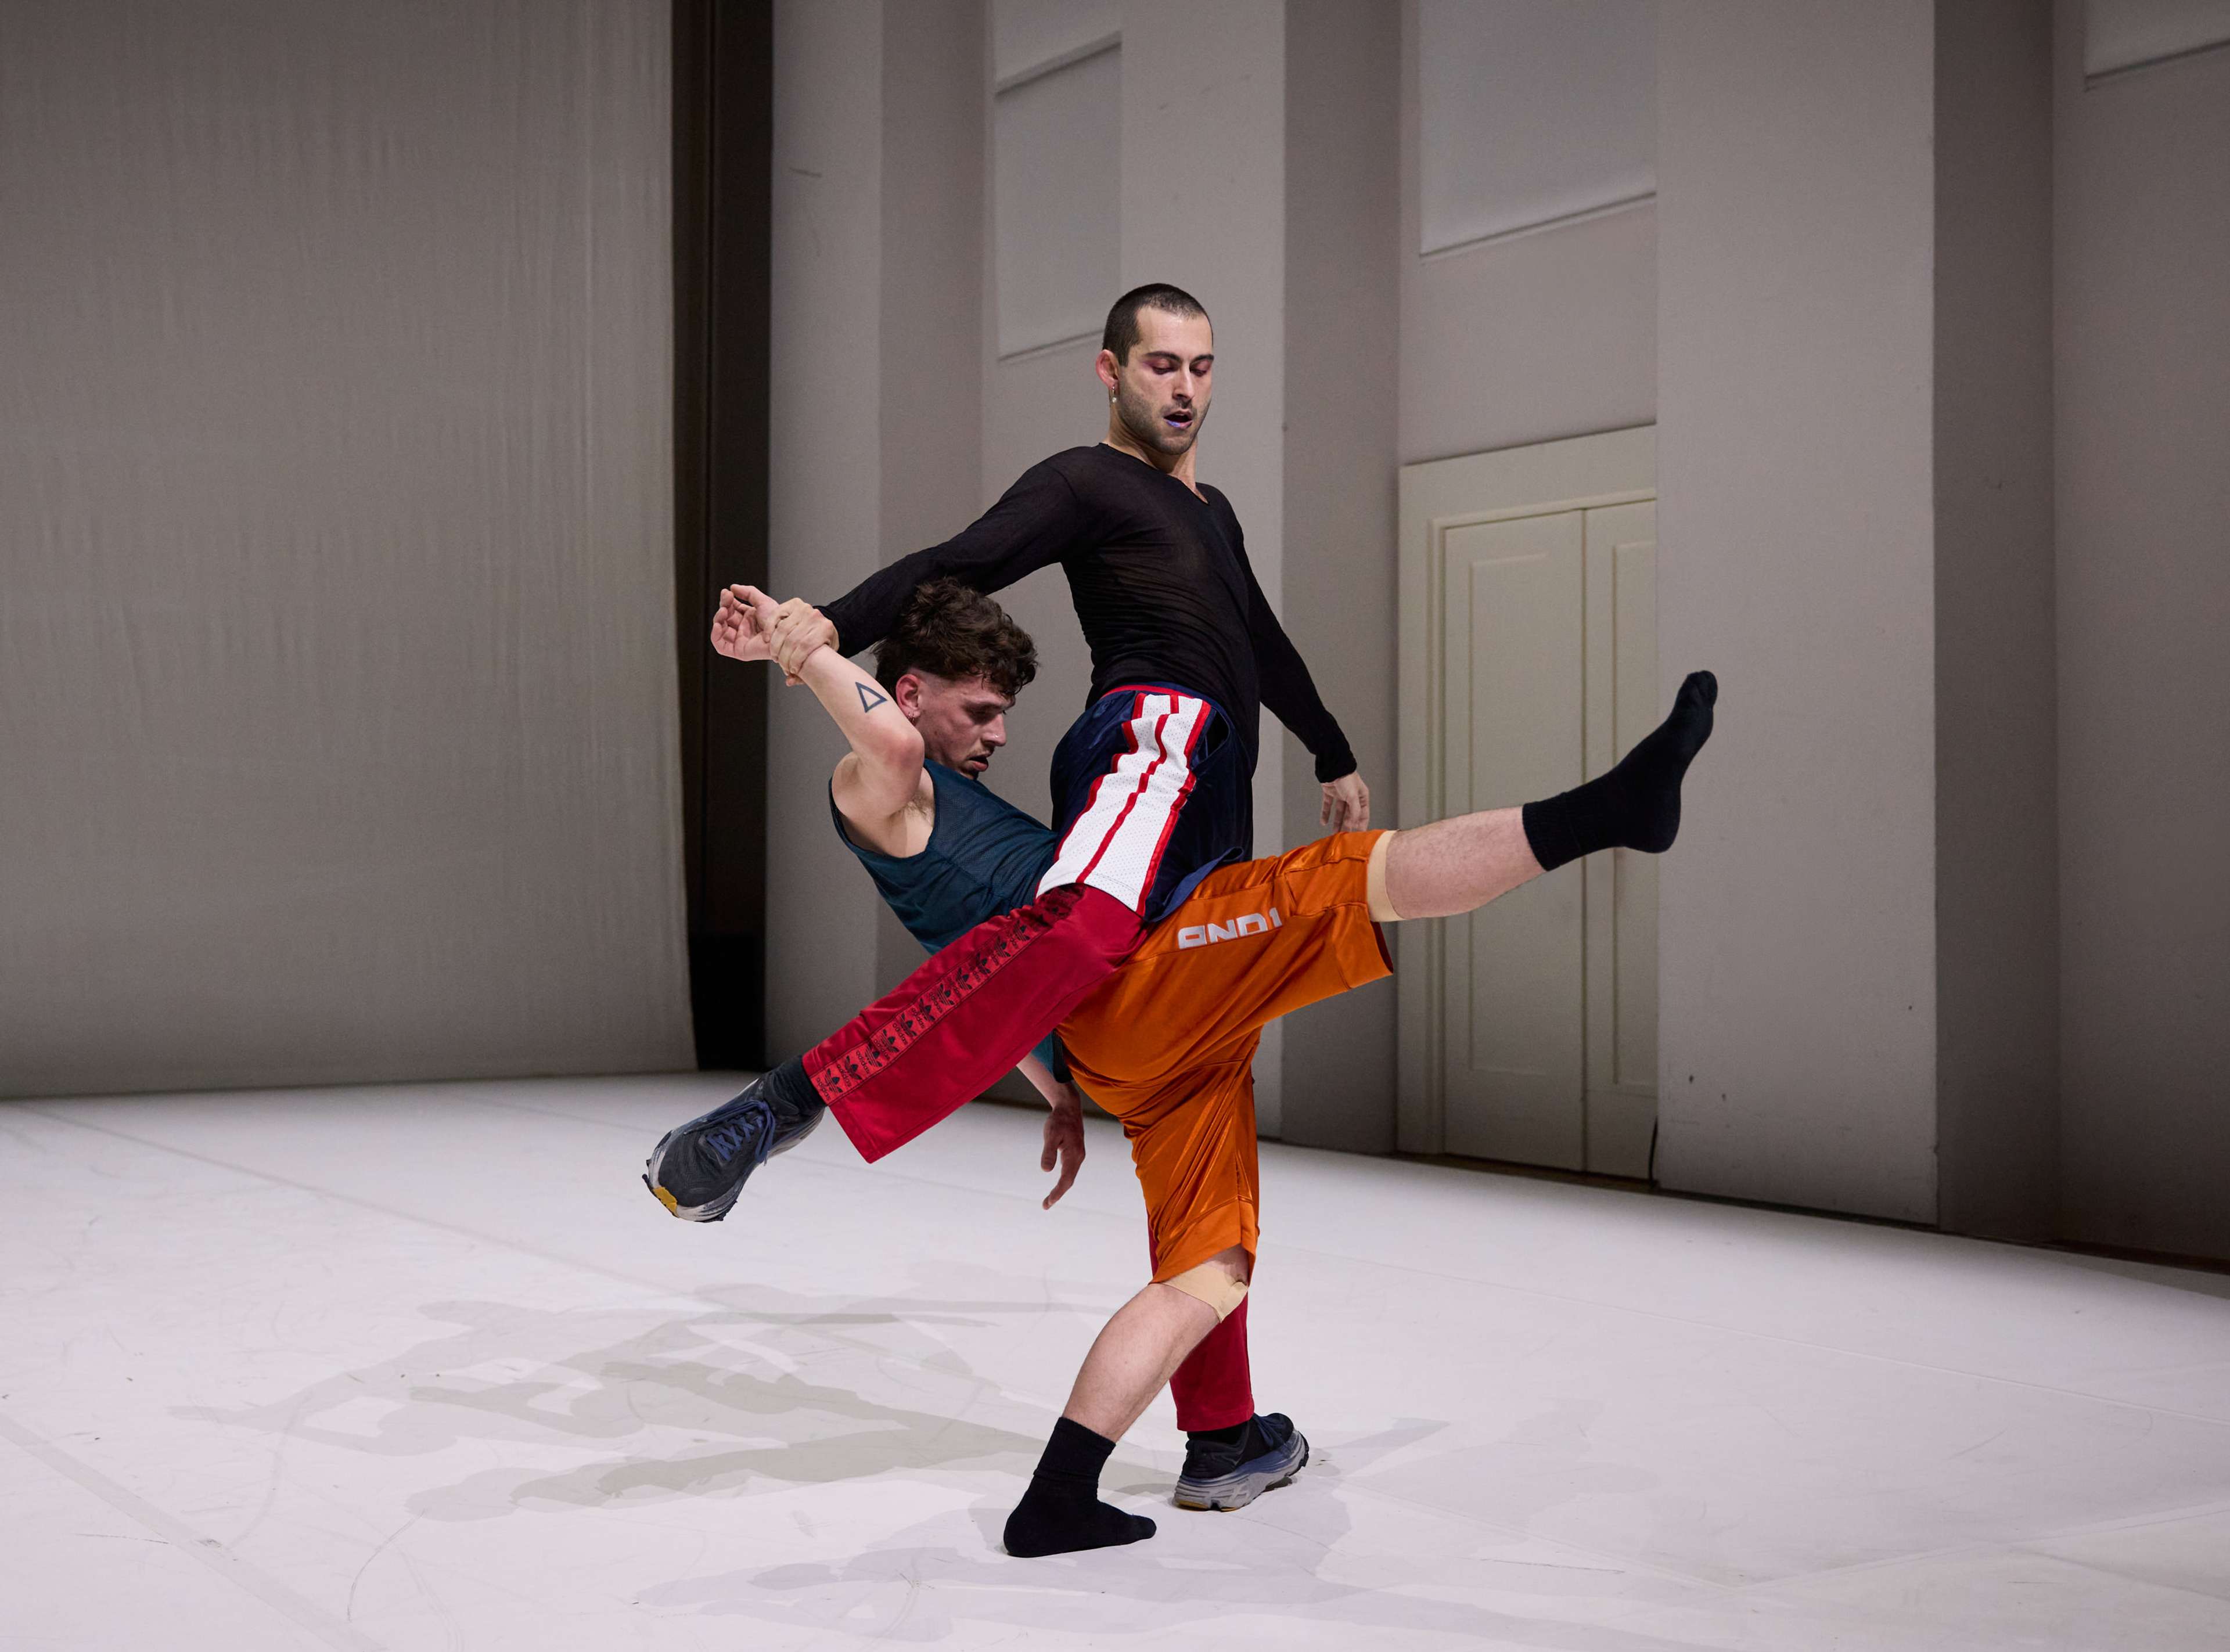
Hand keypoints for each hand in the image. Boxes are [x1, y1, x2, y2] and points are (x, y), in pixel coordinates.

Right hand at [710, 584, 775, 663]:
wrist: (782, 633)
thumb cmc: (777, 620)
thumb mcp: (762, 601)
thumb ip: (747, 592)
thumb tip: (732, 587)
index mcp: (750, 617)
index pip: (732, 608)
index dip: (727, 600)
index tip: (726, 593)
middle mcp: (744, 628)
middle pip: (725, 618)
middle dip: (723, 607)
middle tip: (726, 600)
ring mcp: (741, 640)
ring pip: (721, 630)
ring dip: (718, 619)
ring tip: (723, 611)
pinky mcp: (739, 651)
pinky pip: (722, 647)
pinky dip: (716, 636)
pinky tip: (718, 625)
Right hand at [766, 598, 836, 682]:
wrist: (824, 624)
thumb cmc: (822, 643)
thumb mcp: (822, 658)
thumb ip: (807, 672)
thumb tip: (790, 681)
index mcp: (825, 628)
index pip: (806, 647)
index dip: (795, 661)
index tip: (791, 670)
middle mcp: (815, 616)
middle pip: (792, 640)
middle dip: (784, 657)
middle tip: (782, 664)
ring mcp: (803, 608)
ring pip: (782, 629)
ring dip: (775, 646)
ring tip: (775, 655)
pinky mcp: (792, 604)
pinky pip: (775, 616)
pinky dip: (769, 629)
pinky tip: (767, 640)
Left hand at [1040, 1088, 1085, 1209]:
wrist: (1069, 1107)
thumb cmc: (1059, 1120)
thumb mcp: (1051, 1135)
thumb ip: (1049, 1152)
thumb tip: (1045, 1171)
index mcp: (1074, 1154)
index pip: (1066, 1179)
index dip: (1057, 1192)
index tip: (1048, 1203)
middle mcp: (1078, 1157)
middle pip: (1069, 1181)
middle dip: (1058, 1194)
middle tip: (1045, 1205)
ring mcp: (1078, 1155)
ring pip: (1070, 1176)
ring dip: (1060, 1189)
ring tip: (1049, 1199)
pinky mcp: (1075, 1152)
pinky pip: (1069, 1171)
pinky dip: (1063, 1180)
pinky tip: (1057, 1184)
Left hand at [1321, 770, 1369, 831]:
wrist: (1332, 766)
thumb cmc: (1346, 778)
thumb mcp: (1353, 796)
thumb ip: (1355, 811)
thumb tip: (1354, 824)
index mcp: (1362, 797)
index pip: (1363, 815)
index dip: (1361, 825)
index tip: (1358, 836)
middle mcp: (1352, 797)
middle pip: (1350, 815)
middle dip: (1347, 826)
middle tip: (1344, 837)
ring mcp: (1341, 795)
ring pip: (1339, 812)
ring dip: (1337, 822)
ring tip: (1334, 833)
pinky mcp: (1330, 793)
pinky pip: (1328, 806)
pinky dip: (1326, 814)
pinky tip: (1323, 822)